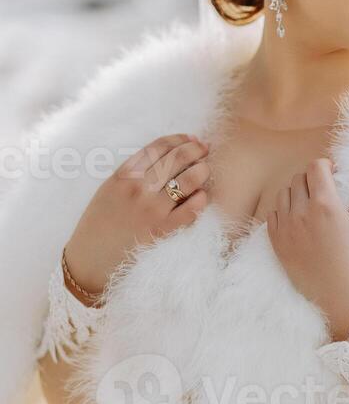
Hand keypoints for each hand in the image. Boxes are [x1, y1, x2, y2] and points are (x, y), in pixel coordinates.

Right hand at [64, 133, 210, 295]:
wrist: (88, 264)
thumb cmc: (98, 227)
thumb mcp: (108, 192)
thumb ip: (132, 175)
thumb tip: (163, 159)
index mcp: (123, 177)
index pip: (157, 148)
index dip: (178, 140)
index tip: (189, 139)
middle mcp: (138, 190)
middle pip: (176, 159)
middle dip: (195, 150)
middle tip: (204, 149)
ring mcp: (151, 211)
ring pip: (188, 180)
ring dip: (201, 171)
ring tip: (205, 170)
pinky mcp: (163, 232)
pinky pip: (192, 209)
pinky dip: (201, 199)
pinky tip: (201, 197)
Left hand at [266, 159, 348, 339]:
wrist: (345, 303)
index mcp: (326, 206)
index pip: (316, 167)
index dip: (326, 166)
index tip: (335, 175)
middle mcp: (301, 214)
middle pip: (298, 178)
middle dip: (312, 179)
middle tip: (326, 192)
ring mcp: (286, 230)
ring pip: (283, 194)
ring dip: (297, 194)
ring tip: (312, 207)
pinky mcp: (277, 245)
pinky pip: (273, 215)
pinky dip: (284, 212)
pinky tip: (300, 222)